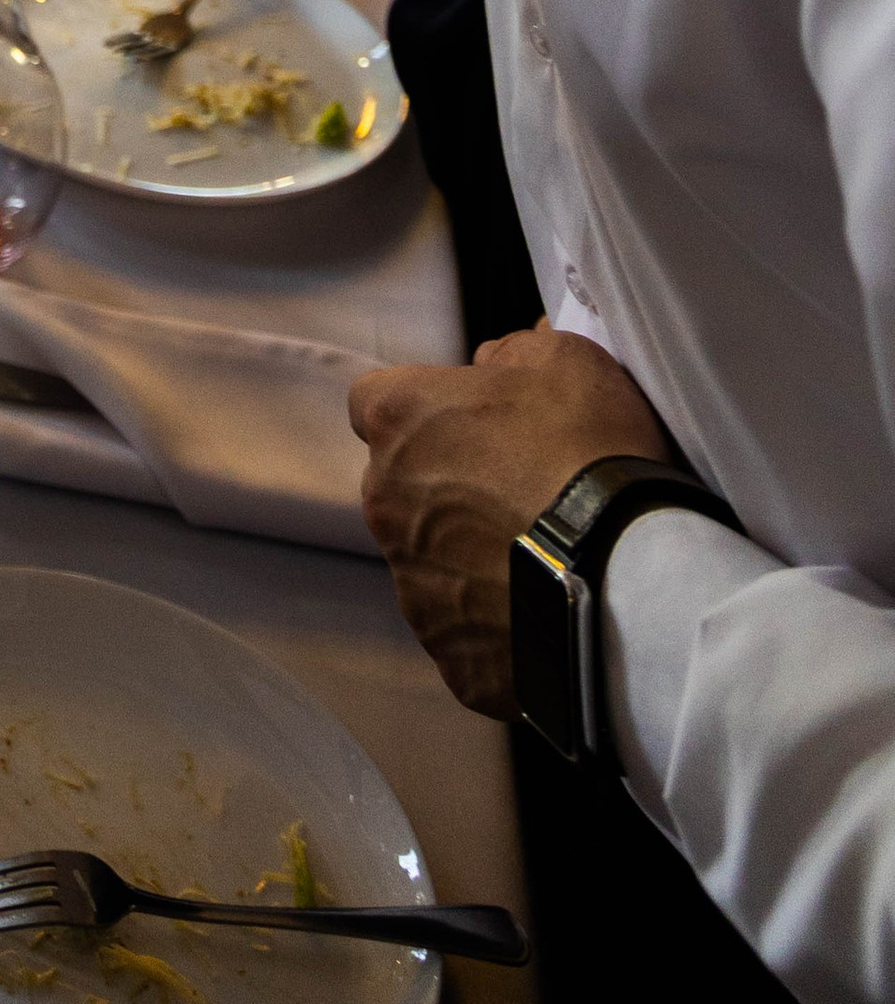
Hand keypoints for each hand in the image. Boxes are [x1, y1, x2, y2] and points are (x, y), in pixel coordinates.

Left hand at [349, 322, 675, 718]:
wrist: (627, 580)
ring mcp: (411, 586)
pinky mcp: (448, 654)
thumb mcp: (564, 358)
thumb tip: (492, 364)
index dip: (428, 410)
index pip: (378, 403)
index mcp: (397, 421)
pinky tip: (547, 611)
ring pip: (431, 560)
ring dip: (470, 556)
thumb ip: (511, 353)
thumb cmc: (589, 452)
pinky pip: (466, 629)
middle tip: (523, 493)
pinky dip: (496, 621)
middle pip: (404, 485)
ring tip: (545, 558)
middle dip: (449, 486)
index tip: (477, 424)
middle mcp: (384, 501)